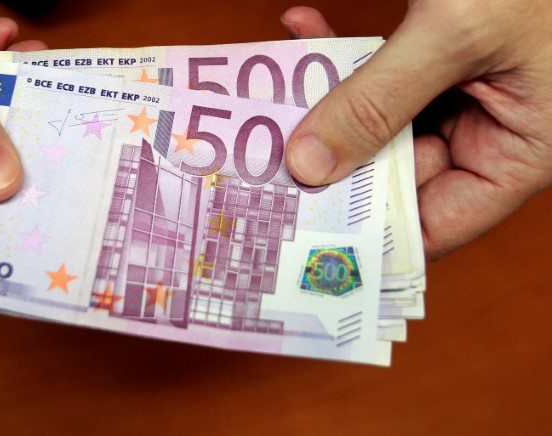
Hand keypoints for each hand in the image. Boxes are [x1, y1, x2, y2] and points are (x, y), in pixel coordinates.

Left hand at [281, 2, 551, 259]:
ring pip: (379, 122)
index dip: (369, 230)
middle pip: (394, 172)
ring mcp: (465, 96)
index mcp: (521, 153)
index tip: (300, 223)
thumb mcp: (458, 34)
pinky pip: (382, 75)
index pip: (434, 224)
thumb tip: (309, 165)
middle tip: (266, 150)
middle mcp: (491, 134)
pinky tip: (304, 30)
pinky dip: (345, 56)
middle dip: (331, 156)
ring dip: (328, 99)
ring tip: (274, 84)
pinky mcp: (440, 59)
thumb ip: (381, 101)